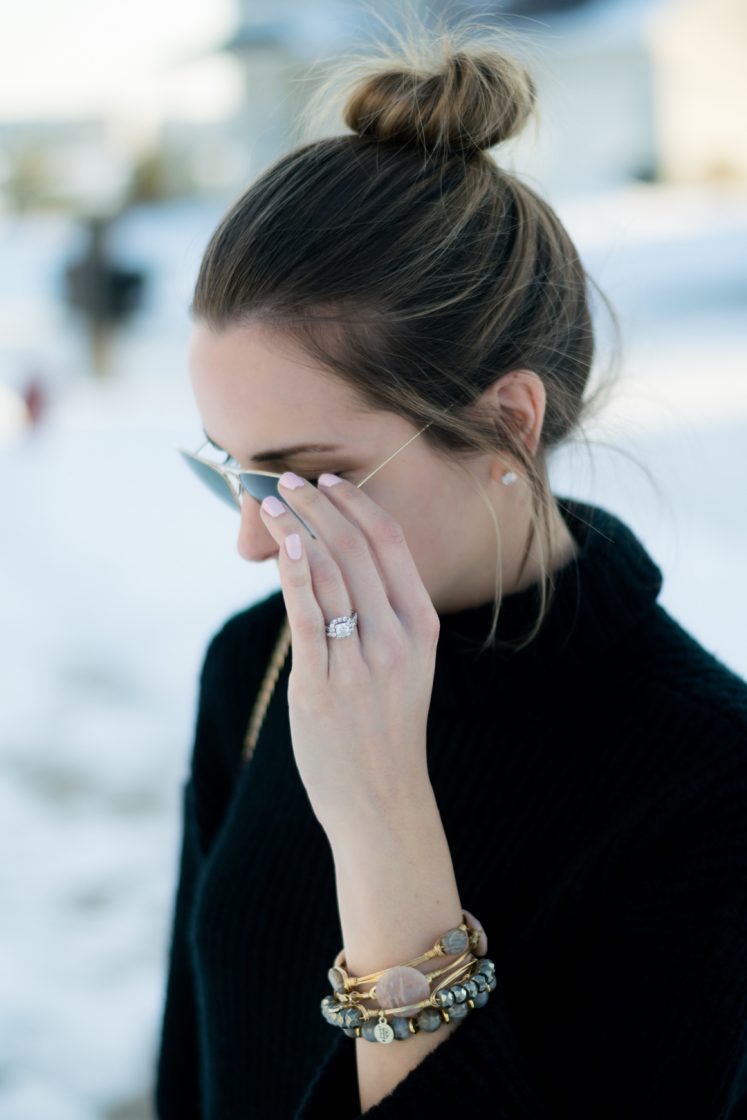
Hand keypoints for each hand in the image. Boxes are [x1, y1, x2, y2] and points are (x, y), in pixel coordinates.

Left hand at [257, 470, 439, 834]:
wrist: (382, 798)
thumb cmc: (387, 727)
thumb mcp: (407, 665)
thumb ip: (384, 616)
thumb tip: (337, 562)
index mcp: (421, 626)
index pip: (391, 544)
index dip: (357, 504)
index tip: (329, 480)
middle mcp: (396, 638)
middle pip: (355, 548)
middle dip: (317, 505)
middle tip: (286, 480)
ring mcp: (361, 662)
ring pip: (329, 574)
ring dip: (295, 529)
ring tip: (269, 503)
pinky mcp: (322, 686)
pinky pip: (308, 617)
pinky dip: (294, 574)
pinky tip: (281, 545)